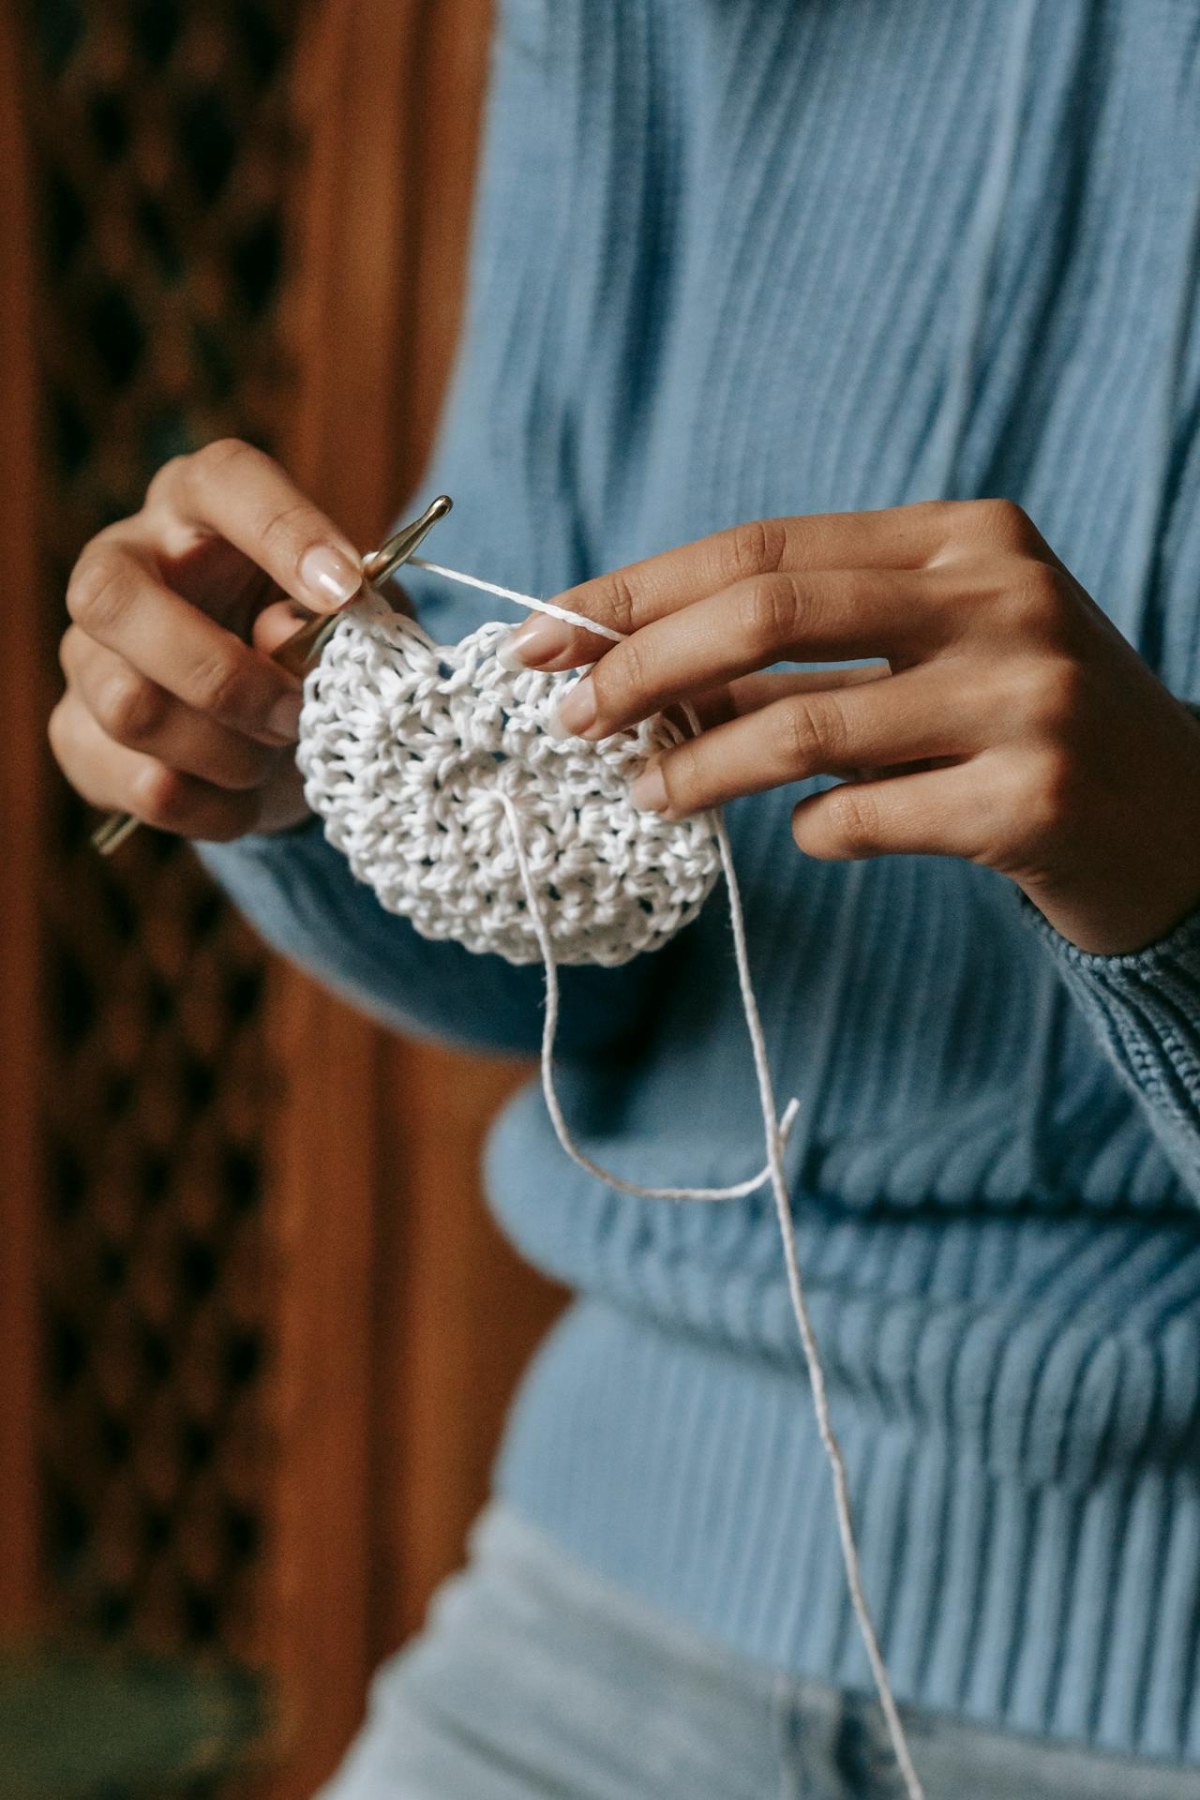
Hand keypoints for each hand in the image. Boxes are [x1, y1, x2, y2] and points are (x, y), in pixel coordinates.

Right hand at [50, 439, 363, 839]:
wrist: (279, 732)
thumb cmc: (317, 645)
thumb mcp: (353, 624)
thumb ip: (342, 618)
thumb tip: (286, 635)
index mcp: (201, 507)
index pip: (224, 482)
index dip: (284, 530)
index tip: (346, 590)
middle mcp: (124, 563)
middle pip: (110, 597)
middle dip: (220, 673)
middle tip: (294, 712)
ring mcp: (88, 654)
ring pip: (131, 708)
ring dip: (231, 752)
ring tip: (281, 753)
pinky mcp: (80, 736)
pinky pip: (147, 786)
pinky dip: (220, 807)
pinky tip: (250, 795)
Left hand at [503, 501, 1199, 954]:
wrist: (1182, 820)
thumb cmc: (1023, 722)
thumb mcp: (938, 645)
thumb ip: (814, 643)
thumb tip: (636, 669)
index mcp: (965, 537)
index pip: (762, 548)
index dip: (638, 593)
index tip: (545, 637)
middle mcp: (1001, 599)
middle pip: (767, 612)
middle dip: (639, 667)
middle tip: (569, 719)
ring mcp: (1026, 698)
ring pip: (801, 725)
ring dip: (695, 769)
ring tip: (646, 795)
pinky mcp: (1032, 801)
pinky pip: (861, 819)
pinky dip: (810, 832)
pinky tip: (810, 833)